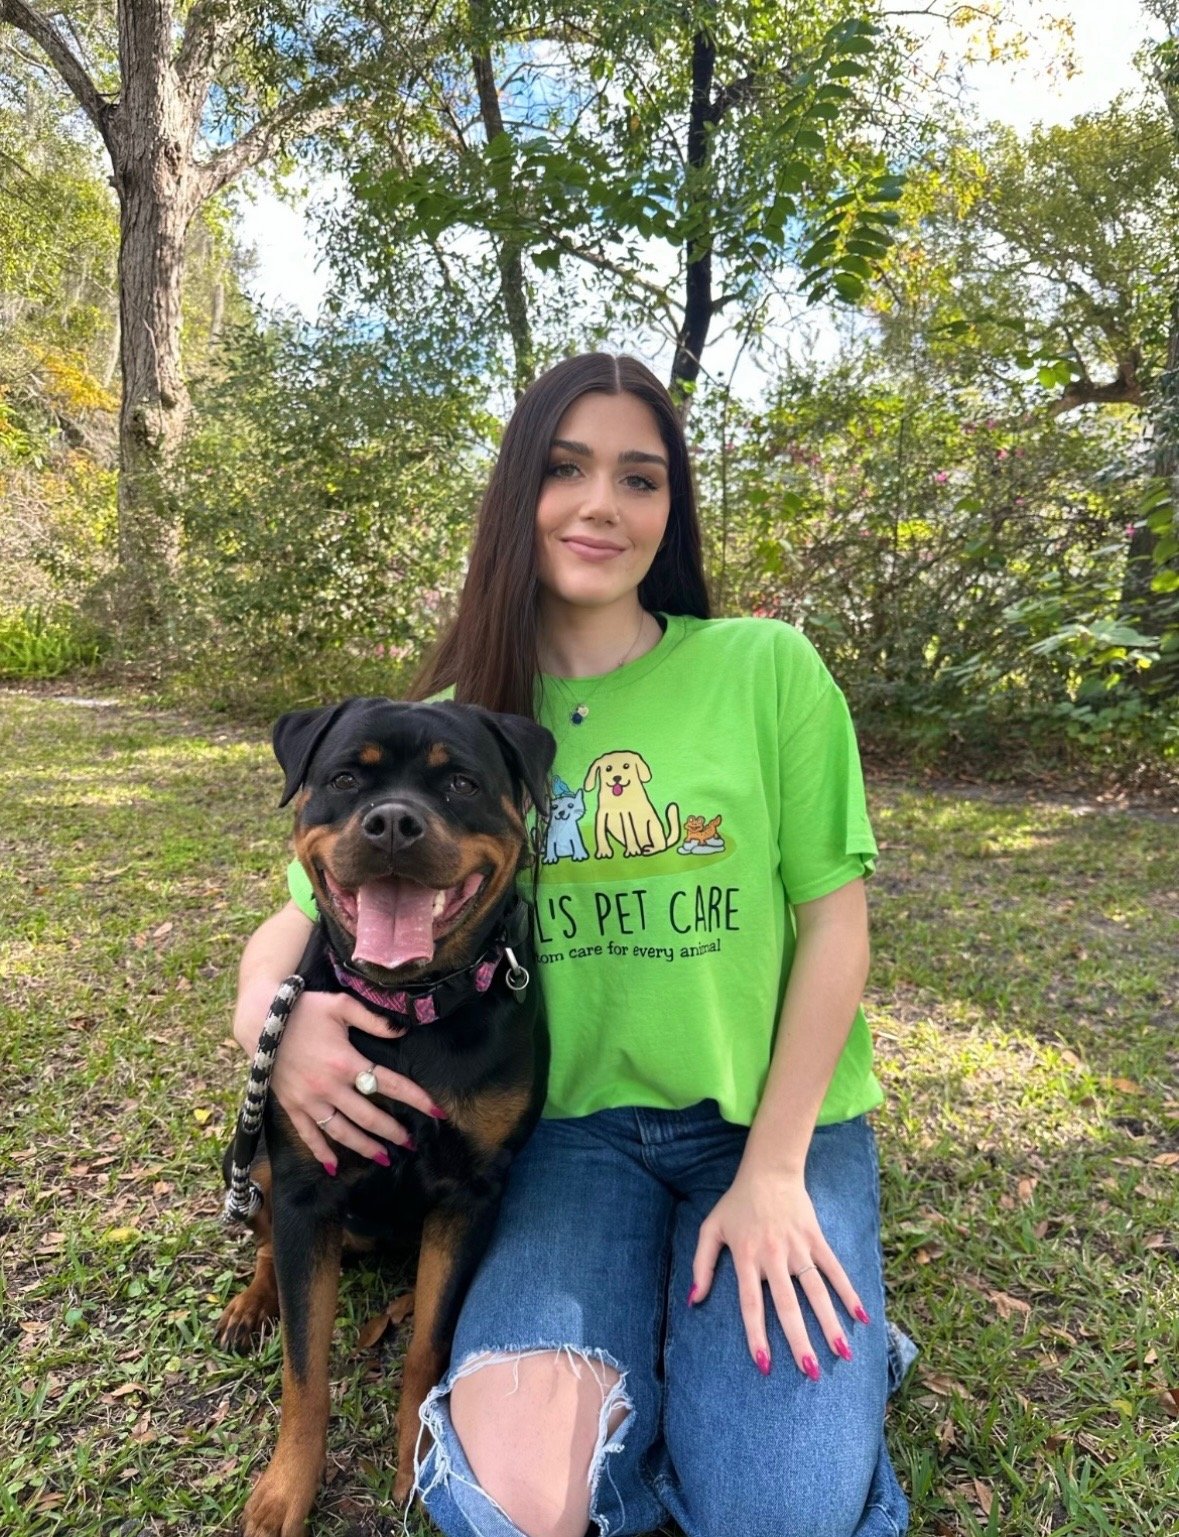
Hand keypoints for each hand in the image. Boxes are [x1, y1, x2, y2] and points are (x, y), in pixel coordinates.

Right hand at [235, 981, 441, 1168]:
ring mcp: (309, 1100)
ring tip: (383, 1157)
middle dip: (393, 1131)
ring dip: (364, 1146)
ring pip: (342, 1132)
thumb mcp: (340, 1005)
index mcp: (346, 1062)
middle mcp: (330, 1087)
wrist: (259, 1022)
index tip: (437, 1111)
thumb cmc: (303, 1010)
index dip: (416, 1098)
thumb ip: (373, 1019)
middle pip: (369, 1116)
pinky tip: (334, 1166)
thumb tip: (401, 1031)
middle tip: (411, 1142)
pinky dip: (321, 1152)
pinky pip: (309, 1135)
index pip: (389, 1084)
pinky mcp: (291, 1106)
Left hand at [689, 1164, 868, 1378]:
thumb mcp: (710, 1229)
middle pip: (787, 1305)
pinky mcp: (816, 1239)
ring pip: (816, 1291)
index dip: (757, 1335)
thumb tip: (693, 1301)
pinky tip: (860, 1317)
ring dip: (829, 1323)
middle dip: (799, 1340)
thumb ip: (702, 1265)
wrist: (769, 1170)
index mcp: (746, 1257)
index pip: (751, 1304)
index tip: (765, 1365)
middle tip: (810, 1372)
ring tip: (842, 1355)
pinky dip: (848, 1292)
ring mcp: (798, 1247)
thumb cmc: (737, 1203)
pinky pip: (834, 1269)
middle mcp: (773, 1256)